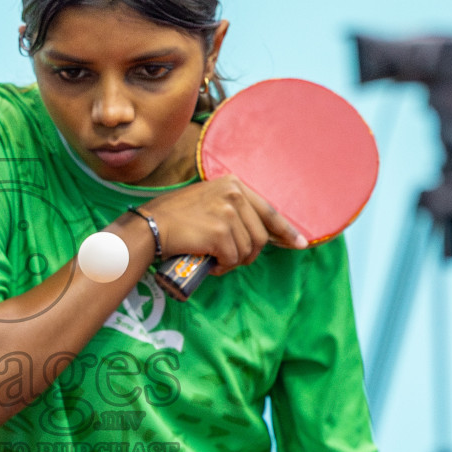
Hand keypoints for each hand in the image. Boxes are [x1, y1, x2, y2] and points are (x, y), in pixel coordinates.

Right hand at [136, 175, 306, 273]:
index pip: (269, 210)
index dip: (286, 231)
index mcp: (234, 183)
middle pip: (260, 236)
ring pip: (247, 250)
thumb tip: (262, 233)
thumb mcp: (208, 200)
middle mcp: (234, 193)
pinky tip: (208, 263)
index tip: (300, 244)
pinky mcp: (220, 232)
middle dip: (249, 255)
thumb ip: (233, 207)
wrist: (151, 226)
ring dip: (232, 262)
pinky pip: (232, 259)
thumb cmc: (176, 218)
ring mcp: (228, 212)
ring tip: (213, 259)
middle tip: (230, 261)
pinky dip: (222, 267)